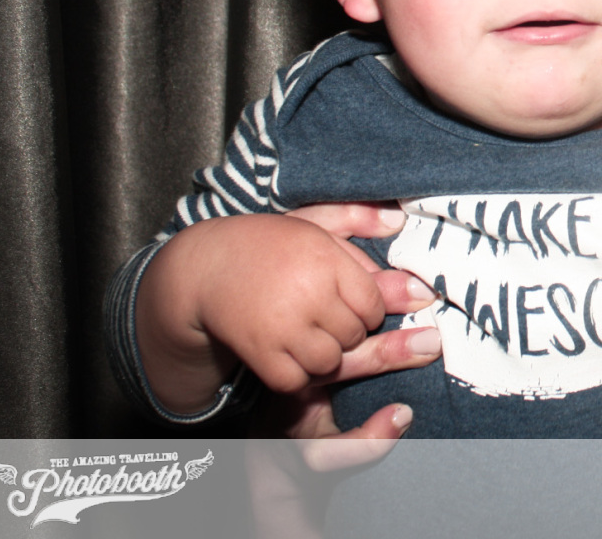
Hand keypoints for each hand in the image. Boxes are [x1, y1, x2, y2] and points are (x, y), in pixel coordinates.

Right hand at [136, 204, 437, 415]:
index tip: (349, 300)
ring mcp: (284, 326)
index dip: (366, 307)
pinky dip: (296, 374)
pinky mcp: (260, 353)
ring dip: (323, 354)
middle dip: (347, 330)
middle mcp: (309, 293)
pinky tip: (287, 351)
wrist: (203, 268)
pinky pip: (297, 380)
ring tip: (306, 333)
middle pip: (355, 334)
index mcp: (326, 260)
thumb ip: (358, 220)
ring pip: (330, 362)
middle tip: (323, 316)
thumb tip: (398, 222)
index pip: (374, 303)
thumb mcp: (313, 223)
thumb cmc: (265, 244)